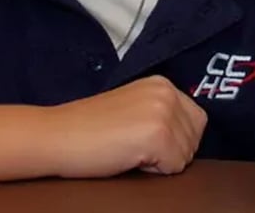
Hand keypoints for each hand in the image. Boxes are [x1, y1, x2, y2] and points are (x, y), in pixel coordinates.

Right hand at [48, 75, 206, 178]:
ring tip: (129, 149)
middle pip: (195, 139)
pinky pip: (175, 168)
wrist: (58, 135)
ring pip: (186, 155)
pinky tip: (128, 157)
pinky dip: (154, 171)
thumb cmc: (88, 128)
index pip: (196, 121)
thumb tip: (188, 134)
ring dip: (162, 161)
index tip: (142, 137)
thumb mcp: (134, 107)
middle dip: (170, 150)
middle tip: (132, 144)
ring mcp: (164, 112)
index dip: (174, 139)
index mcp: (162, 83)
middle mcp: (167, 92)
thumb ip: (161, 111)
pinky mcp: (158, 135)